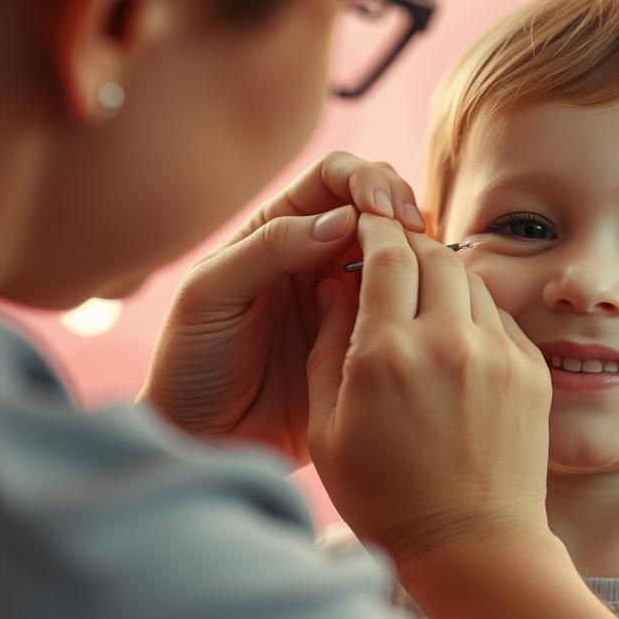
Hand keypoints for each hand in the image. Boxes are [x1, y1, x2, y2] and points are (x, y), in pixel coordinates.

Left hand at [141, 151, 425, 463]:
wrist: (202, 440)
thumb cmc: (192, 363)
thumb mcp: (213, 294)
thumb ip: (271, 248)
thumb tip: (343, 218)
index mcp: (278, 230)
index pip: (334, 178)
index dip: (365, 181)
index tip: (382, 211)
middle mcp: (316, 255)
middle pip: (376, 204)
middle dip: (400, 206)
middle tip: (415, 233)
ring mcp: (345, 297)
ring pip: (396, 252)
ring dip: (416, 249)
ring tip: (425, 267)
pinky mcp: (363, 339)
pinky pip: (401, 305)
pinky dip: (419, 294)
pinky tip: (425, 303)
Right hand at [306, 214, 553, 564]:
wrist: (472, 543)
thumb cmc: (387, 496)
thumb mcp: (328, 428)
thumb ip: (327, 348)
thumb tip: (333, 285)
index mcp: (388, 354)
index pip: (384, 256)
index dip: (373, 228)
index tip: (366, 218)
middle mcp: (447, 342)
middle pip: (432, 254)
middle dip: (409, 241)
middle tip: (393, 246)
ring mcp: (497, 353)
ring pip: (470, 279)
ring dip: (444, 273)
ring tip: (423, 290)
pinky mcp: (531, 369)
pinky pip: (499, 315)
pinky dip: (474, 310)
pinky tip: (456, 333)